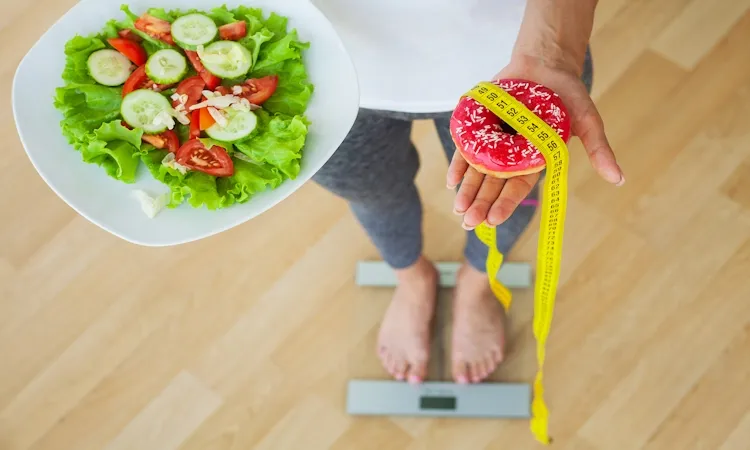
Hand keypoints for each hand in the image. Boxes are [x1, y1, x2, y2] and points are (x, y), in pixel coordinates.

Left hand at [446, 56, 624, 229]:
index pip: (519, 187)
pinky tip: (451, 181)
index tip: (494, 219)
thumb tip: (619, 179)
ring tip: (458, 210)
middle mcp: (512, 156)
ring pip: (478, 172)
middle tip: (468, 222)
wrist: (544, 63)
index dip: (506, 203)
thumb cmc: (568, 94)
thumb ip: (598, 150)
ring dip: (468, 191)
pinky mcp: (480, 128)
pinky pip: (466, 150)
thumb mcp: (587, 121)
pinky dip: (458, 164)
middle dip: (481, 204)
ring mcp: (494, 143)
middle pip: (494, 185)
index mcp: (534, 161)